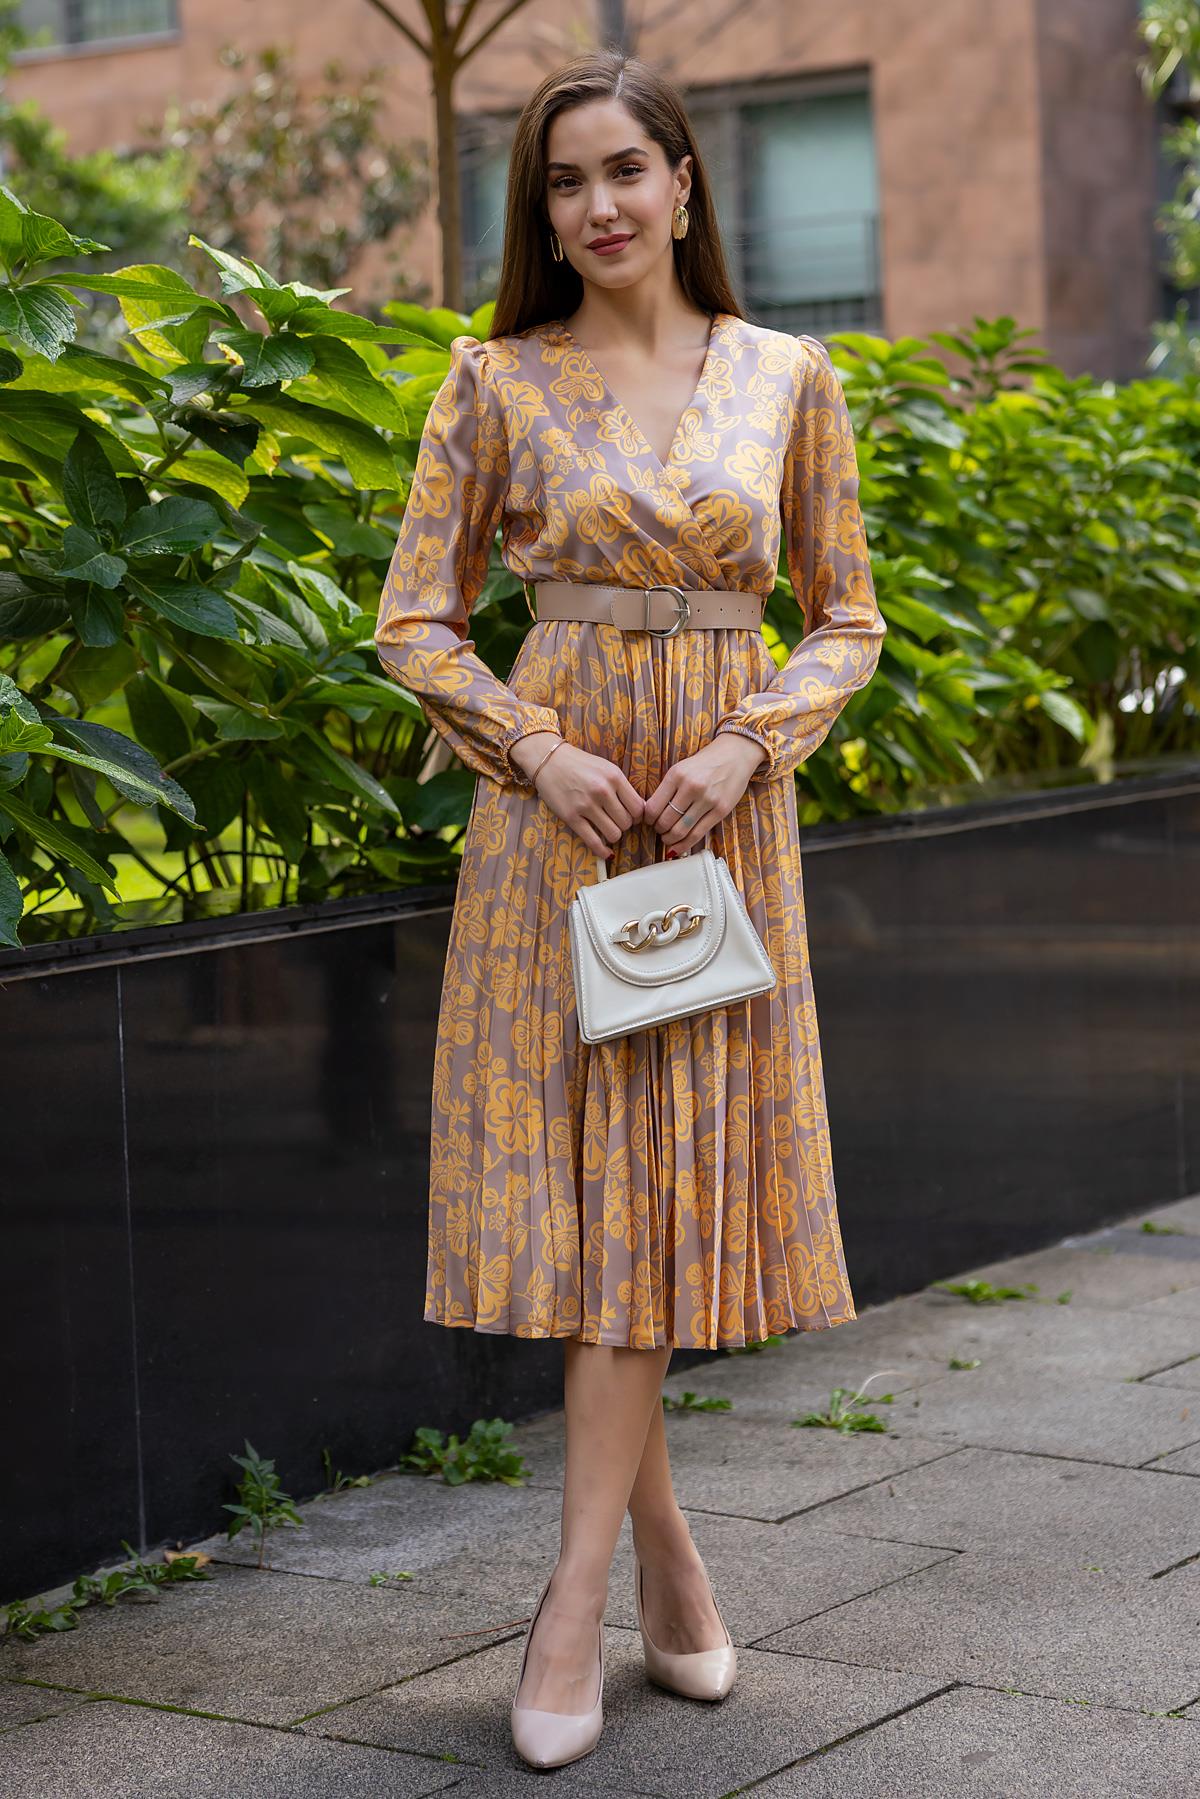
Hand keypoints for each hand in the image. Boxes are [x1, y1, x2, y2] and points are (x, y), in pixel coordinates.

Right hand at [510, 731, 644, 859]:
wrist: (549, 760)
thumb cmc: (580, 764)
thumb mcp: (606, 768)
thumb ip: (622, 786)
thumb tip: (640, 810)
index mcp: (614, 777)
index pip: (638, 808)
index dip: (637, 816)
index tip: (631, 817)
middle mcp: (603, 791)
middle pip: (627, 822)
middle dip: (624, 825)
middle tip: (615, 820)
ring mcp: (586, 805)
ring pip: (614, 834)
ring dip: (613, 835)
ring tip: (607, 828)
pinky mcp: (571, 817)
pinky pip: (593, 841)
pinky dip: (602, 851)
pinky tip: (606, 853)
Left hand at [642, 734, 767, 854]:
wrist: (734, 755)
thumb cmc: (704, 763)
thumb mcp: (681, 768)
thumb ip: (667, 789)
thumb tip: (650, 813)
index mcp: (676, 775)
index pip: (653, 807)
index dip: (648, 819)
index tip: (649, 821)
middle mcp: (691, 787)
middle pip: (665, 821)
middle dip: (659, 830)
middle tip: (659, 830)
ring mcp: (707, 800)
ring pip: (680, 830)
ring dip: (670, 839)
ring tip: (668, 838)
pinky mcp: (720, 810)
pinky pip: (698, 834)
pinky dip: (685, 844)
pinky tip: (678, 847)